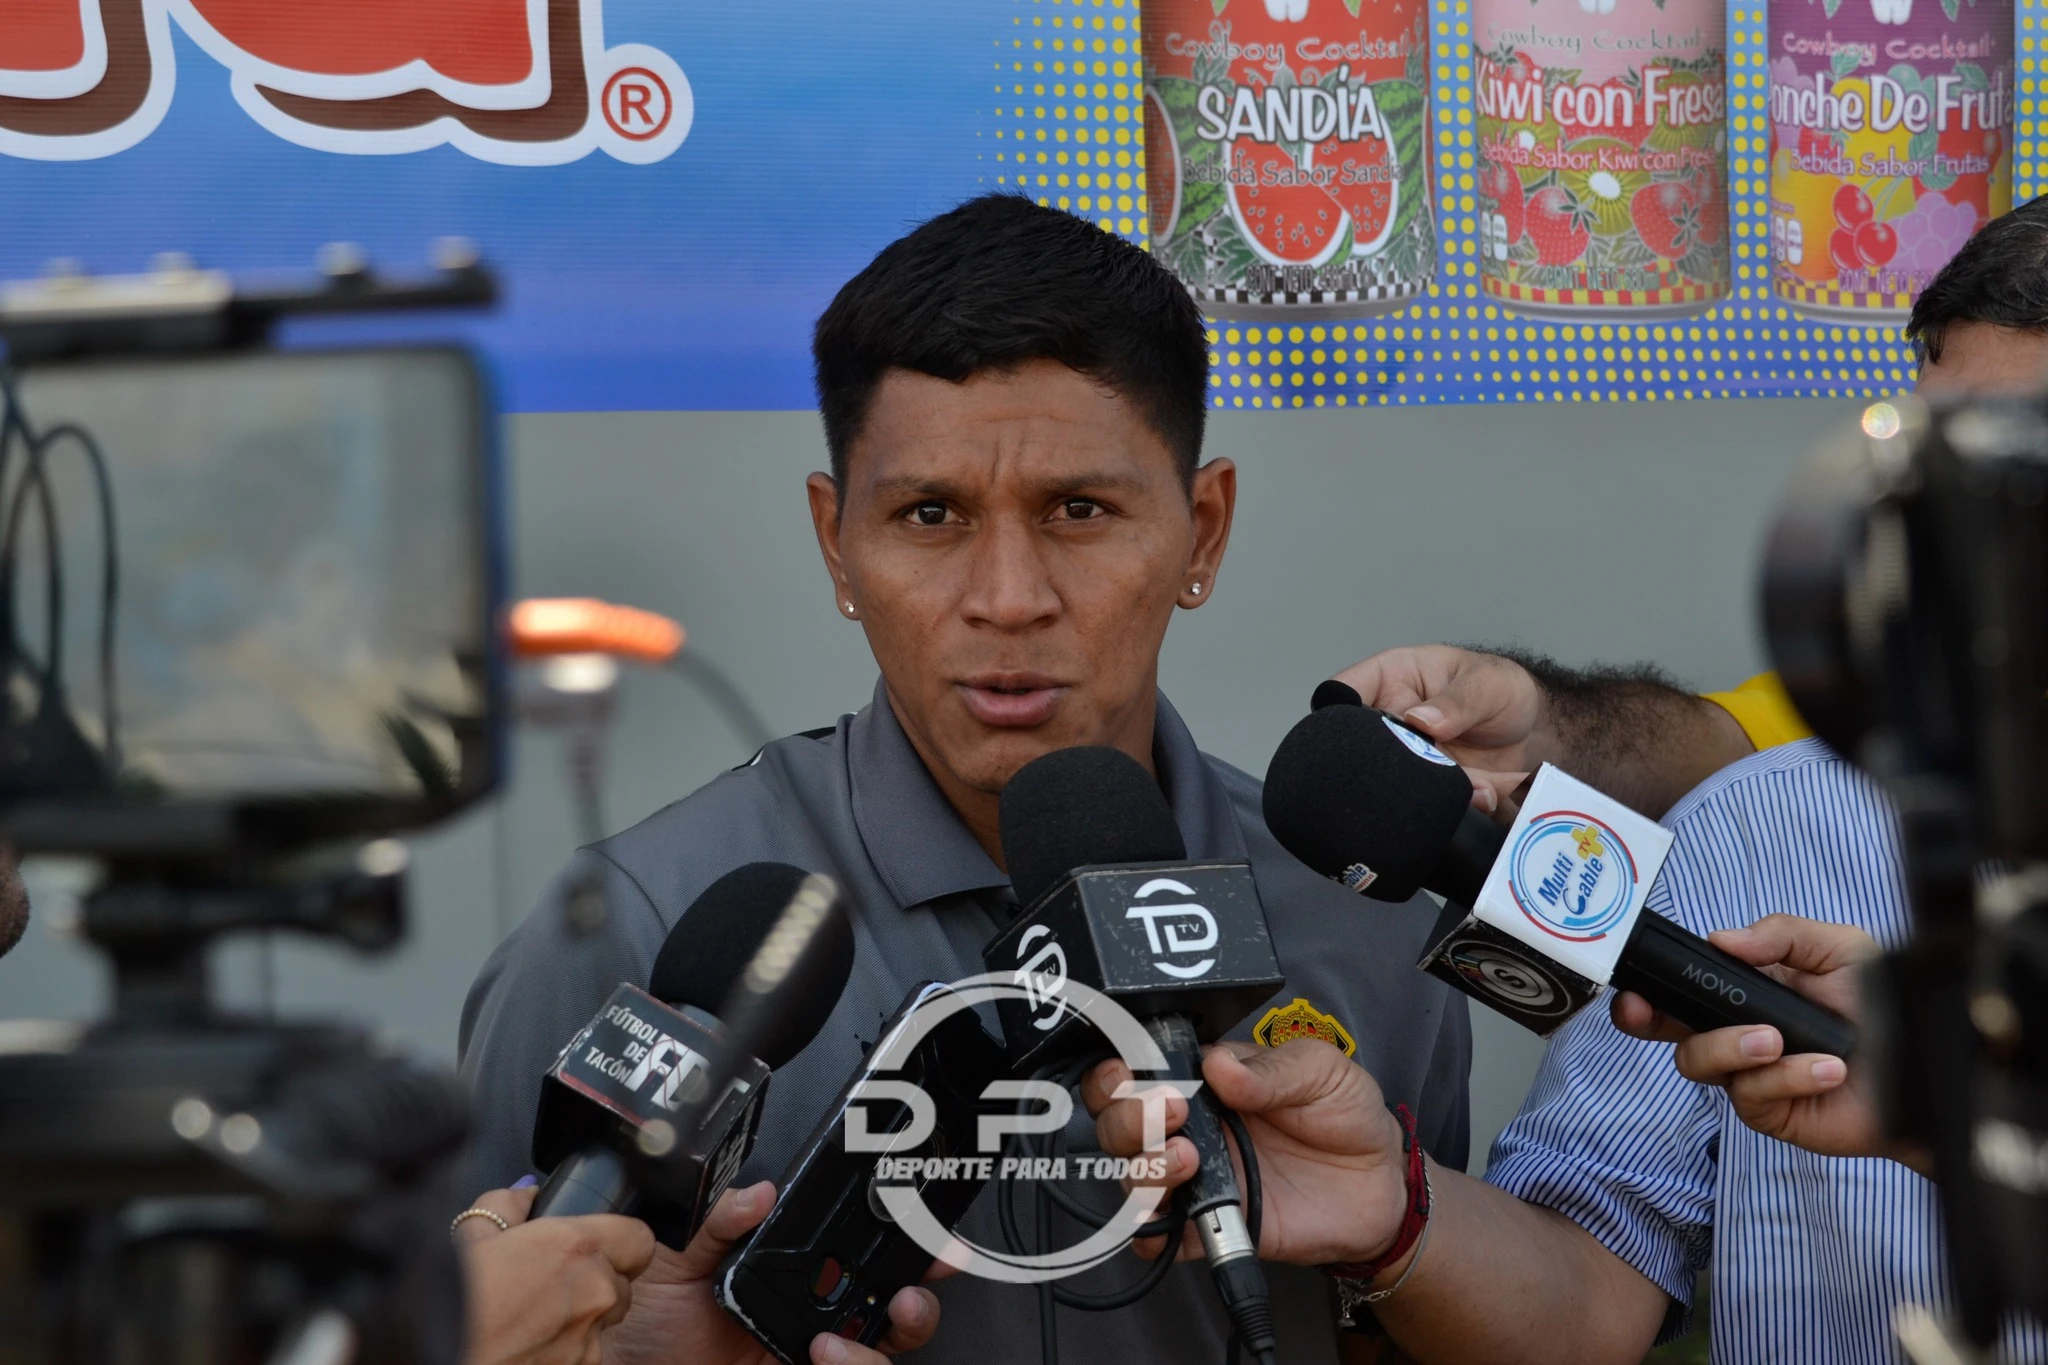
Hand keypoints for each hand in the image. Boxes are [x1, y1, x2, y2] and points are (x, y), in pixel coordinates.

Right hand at [455, 1183, 653, 1364]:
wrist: (437, 1355)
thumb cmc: (451, 1302)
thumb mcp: (472, 1235)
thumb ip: (508, 1204)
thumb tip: (525, 1195)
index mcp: (578, 1249)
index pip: (640, 1238)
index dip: (622, 1241)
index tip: (597, 1246)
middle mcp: (594, 1294)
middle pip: (622, 1284)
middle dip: (597, 1282)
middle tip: (552, 1284)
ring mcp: (588, 1341)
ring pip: (603, 1324)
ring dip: (580, 1319)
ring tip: (532, 1317)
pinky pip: (583, 1355)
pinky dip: (564, 1350)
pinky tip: (527, 1343)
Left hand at [601, 1180, 940, 1364]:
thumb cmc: (649, 1318)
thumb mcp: (682, 1257)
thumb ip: (722, 1221)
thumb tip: (759, 1193)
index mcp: (793, 1273)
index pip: (862, 1254)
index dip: (904, 1244)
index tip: (928, 1236)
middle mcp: (813, 1316)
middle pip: (893, 1309)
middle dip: (917, 1301)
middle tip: (907, 1294)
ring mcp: (812, 1355)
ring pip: (881, 1354)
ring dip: (879, 1347)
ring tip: (834, 1342)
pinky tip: (822, 1355)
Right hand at [1082, 1040, 1412, 1267]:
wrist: (1382, 1186)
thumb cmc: (1347, 1116)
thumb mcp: (1321, 1071)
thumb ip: (1271, 1069)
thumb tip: (1218, 1065)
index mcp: (1207, 1081)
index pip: (1140, 1068)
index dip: (1122, 1069)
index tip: (1136, 1071)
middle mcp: (1192, 1128)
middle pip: (1119, 1123)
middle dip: (1125, 1116)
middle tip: (1168, 1111)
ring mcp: (1199, 1178)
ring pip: (1132, 1176)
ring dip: (1144, 1166)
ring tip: (1188, 1159)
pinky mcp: (1212, 1225)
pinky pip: (1161, 1238)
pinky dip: (1154, 1233)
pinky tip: (1179, 1216)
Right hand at [1328, 646, 1540, 815]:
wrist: (1530, 729)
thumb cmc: (1499, 688)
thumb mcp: (1486, 683)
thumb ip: (1458, 702)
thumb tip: (1422, 719)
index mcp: (1389, 679)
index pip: (1343, 692)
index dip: (1338, 716)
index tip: (1364, 736)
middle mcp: (1387, 719)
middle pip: (1363, 749)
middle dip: (1402, 766)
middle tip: (1441, 766)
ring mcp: (1404, 757)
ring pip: (1401, 783)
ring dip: (1444, 789)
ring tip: (1484, 785)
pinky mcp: (1424, 787)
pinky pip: (1430, 803)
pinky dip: (1462, 802)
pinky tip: (1488, 791)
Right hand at [1609, 914, 1924, 1172]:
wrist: (1928, 1064)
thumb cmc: (1885, 1004)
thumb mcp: (1838, 948)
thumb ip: (1781, 933)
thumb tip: (1722, 939)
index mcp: (1748, 993)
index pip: (1685, 990)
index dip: (1649, 990)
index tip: (1634, 987)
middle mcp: (1741, 1035)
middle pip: (1670, 1032)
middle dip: (1648, 1020)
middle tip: (1648, 1014)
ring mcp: (1752, 1076)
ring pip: (1699, 1063)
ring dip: (1730, 1047)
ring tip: (1778, 1040)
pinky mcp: (1772, 1112)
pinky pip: (1751, 1096)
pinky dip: (1786, 1078)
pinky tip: (1825, 1069)